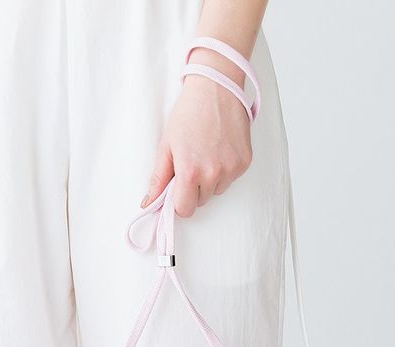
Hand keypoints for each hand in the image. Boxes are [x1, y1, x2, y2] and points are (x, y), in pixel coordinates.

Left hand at [142, 74, 252, 216]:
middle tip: (191, 162)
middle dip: (193, 188)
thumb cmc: (188, 115)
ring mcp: (232, 169)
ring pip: (217, 190)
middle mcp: (214, 174)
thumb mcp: (166, 147)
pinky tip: (219, 150)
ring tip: (205, 154)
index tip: (177, 188)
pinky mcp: (245, 162)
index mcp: (190, 173)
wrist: (216, 89)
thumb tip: (148, 204)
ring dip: (210, 180)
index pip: (184, 210)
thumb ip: (158, 179)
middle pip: (200, 201)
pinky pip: (231, 178)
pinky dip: (224, 170)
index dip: (178, 201)